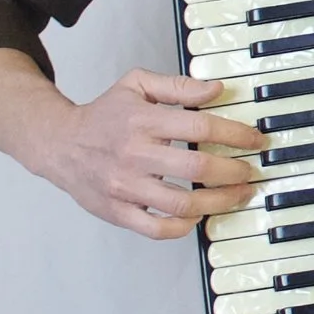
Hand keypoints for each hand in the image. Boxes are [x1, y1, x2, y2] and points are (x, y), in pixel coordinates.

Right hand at [33, 67, 267, 237]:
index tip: (255, 140)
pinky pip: (156, 228)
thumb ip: (178, 85)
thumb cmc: (103, 115)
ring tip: (237, 195)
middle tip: (250, 172)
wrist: (58, 143)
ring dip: (218, 201)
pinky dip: (183, 226)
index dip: (236, 134)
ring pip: (181, 203)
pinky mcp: (117, 211)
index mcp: (143, 120)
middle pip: (197, 167)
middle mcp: (134, 154)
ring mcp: (124, 186)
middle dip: (234, 171)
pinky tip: (198, 214)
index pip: (200, 127)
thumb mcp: (137, 85)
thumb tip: (217, 89)